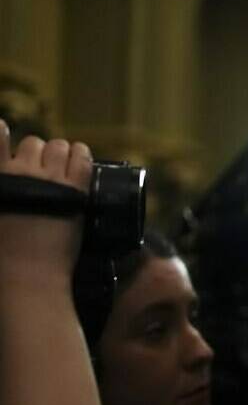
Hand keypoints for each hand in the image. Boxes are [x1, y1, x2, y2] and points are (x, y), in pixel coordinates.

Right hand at [0, 120, 92, 282]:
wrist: (30, 273)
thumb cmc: (3, 252)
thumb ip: (3, 190)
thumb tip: (10, 184)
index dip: (1, 132)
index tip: (3, 131)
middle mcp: (22, 172)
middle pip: (33, 143)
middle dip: (38, 152)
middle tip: (42, 169)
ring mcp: (52, 180)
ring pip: (59, 146)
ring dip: (61, 152)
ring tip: (62, 165)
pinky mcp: (76, 191)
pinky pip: (82, 159)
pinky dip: (82, 155)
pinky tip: (81, 158)